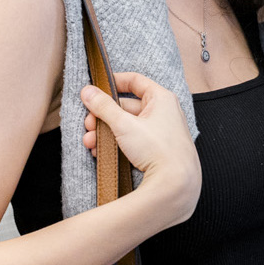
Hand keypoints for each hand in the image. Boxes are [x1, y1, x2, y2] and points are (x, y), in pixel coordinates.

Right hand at [81, 72, 200, 225]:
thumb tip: (88, 91)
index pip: (135, 81)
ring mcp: (160, 131)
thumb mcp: (124, 125)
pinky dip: (116, 143)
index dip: (113, 82)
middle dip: (103, 117)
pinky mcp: (156, 148)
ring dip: (105, 132)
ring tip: (90, 143)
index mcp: (161, 98)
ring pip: (126, 126)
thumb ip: (104, 107)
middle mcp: (163, 112)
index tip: (96, 89)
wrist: (175, 184)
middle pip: (125, 106)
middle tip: (88, 125)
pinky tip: (100, 152)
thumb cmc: (157, 149)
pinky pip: (132, 140)